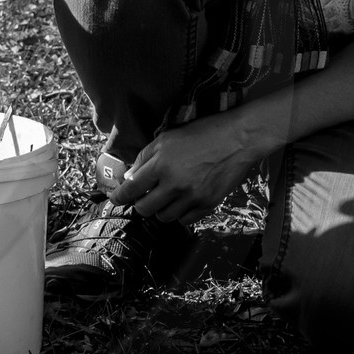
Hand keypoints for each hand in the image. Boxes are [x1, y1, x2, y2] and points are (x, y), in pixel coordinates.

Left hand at [110, 112, 261, 225]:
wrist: (238, 139)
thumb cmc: (202, 133)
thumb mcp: (167, 138)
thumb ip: (145, 158)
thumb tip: (130, 178)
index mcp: (161, 165)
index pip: (131, 189)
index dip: (119, 197)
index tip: (115, 200)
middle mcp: (175, 184)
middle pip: (145, 209)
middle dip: (141, 203)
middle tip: (145, 195)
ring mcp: (192, 197)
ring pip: (164, 217)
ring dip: (160, 209)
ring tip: (167, 195)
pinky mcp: (208, 204)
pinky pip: (185, 220)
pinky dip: (179, 214)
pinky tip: (182, 201)